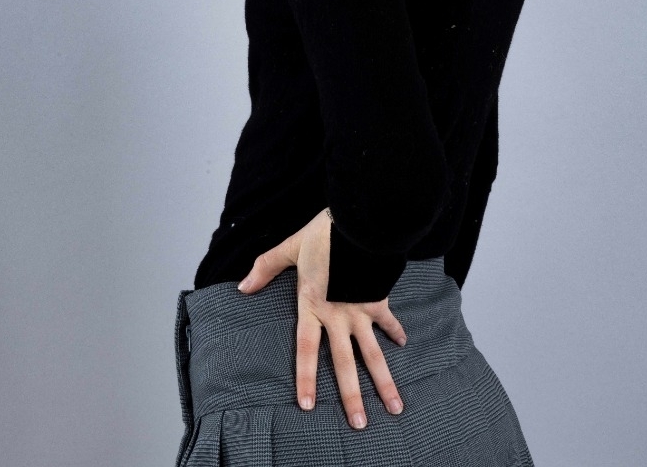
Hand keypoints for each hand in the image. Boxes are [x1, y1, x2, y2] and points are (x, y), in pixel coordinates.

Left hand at [237, 208, 407, 429]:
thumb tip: (242, 287)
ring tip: (395, 407)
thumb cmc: (322, 234)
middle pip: (345, 363)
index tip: (308, 406)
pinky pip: (388, 321)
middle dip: (352, 396)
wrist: (357, 221)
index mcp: (313, 305)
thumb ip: (266, 268)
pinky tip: (403, 345)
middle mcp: (338, 315)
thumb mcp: (289, 248)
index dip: (307, 378)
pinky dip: (396, 332)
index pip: (307, 350)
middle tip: (360, 424)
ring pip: (373, 354)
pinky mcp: (378, 298)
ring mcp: (361, 310)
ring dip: (383, 381)